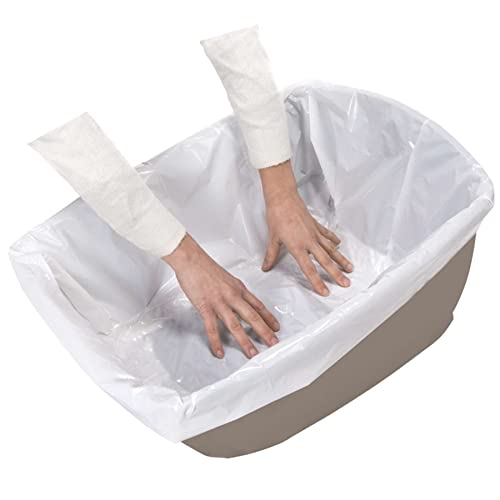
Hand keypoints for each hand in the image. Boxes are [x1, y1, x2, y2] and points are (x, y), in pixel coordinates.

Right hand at [163, 234, 279, 358]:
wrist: (191, 259)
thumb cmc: (206, 267)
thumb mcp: (227, 278)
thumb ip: (234, 291)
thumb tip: (239, 300)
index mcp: (238, 289)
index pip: (258, 306)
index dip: (268, 318)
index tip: (276, 327)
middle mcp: (232, 296)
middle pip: (252, 317)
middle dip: (264, 332)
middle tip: (273, 343)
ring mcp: (219, 302)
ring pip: (235, 325)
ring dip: (245, 341)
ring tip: (252, 354)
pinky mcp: (205, 307)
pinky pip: (212, 328)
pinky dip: (216, 342)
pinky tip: (220, 352)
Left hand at [259, 160, 352, 295]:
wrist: (283, 199)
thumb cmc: (277, 217)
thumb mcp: (273, 238)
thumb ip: (271, 255)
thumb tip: (266, 267)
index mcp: (297, 247)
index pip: (308, 269)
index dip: (317, 281)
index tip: (325, 291)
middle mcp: (309, 241)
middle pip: (325, 261)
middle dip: (336, 274)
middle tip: (346, 284)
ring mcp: (315, 233)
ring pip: (331, 249)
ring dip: (341, 259)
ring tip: (350, 269)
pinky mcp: (316, 225)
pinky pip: (327, 235)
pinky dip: (333, 240)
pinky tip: (339, 245)